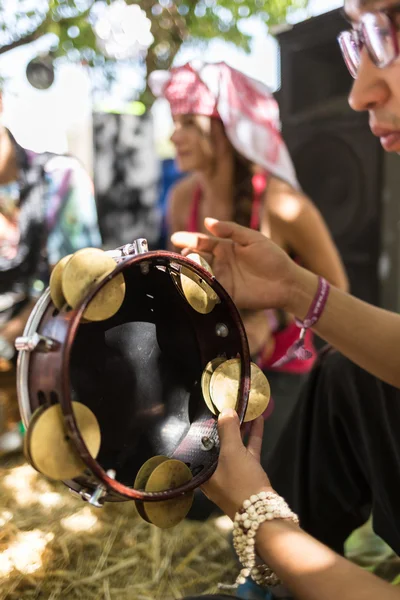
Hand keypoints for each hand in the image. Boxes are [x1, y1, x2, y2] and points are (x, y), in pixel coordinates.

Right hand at [171, 218, 297, 310]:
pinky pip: (209, 292)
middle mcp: (221, 263)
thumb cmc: (273, 258)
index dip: (188, 240)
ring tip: (185, 270)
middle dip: (187, 257)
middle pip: (197, 259)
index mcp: (226, 248)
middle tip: (183, 257)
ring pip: (200, 275)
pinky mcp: (227, 295)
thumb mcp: (253, 239)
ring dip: (190, 272)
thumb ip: (231, 230)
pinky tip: (193, 286)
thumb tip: (207, 222)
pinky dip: (199, 289)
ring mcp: (223, 279)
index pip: (203, 242)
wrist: (287, 283)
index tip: (175, 238)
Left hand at [202, 408, 272, 519]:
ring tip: (244, 409)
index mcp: (202, 470)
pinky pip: (248, 450)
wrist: (263, 512)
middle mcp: (214, 471)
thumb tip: (225, 411)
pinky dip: (252, 436)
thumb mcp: (231, 453)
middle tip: (227, 406)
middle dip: (225, 425)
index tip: (208, 412)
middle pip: (218, 443)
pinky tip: (258, 421)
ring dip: (241, 428)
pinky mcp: (248, 473)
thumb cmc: (239, 482)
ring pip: (235, 445)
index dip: (204, 427)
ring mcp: (232, 472)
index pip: (199, 444)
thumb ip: (227, 430)